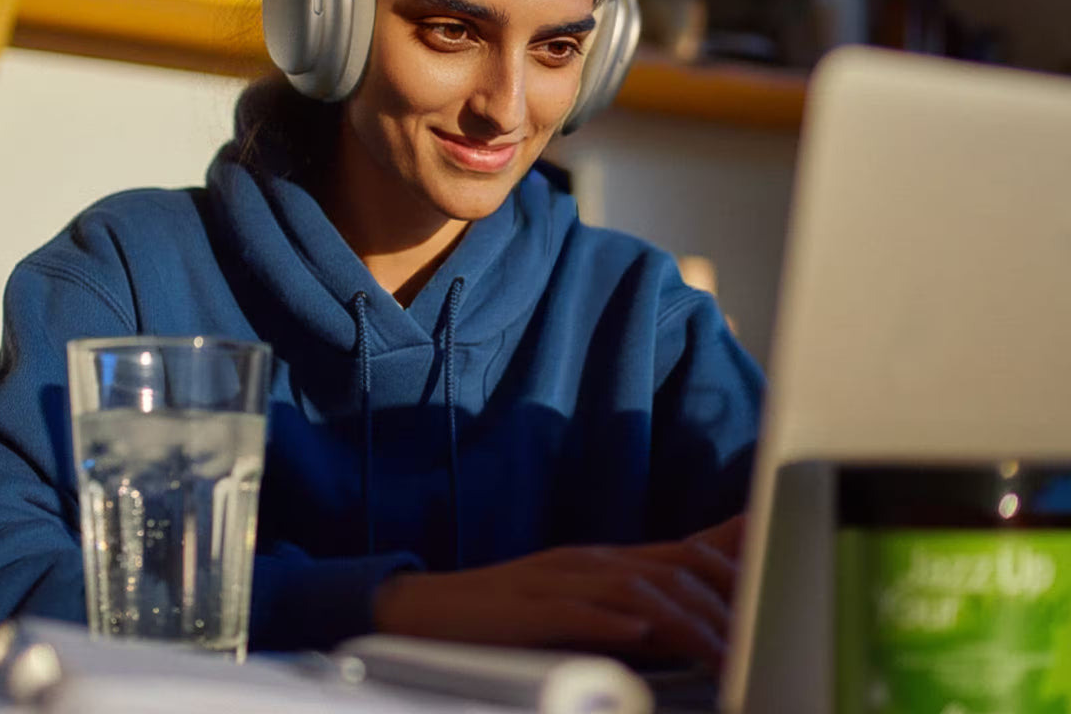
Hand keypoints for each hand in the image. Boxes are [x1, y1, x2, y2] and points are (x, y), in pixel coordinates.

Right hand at [372, 514, 744, 670]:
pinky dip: (615, 618)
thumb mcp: (578, 610)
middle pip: (672, 567)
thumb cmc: (507, 619)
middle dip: (724, 598)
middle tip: (765, 631)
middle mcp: (590, 561)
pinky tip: (642, 631)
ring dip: (686, 621)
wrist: (428, 611)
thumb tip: (678, 629)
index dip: (734, 564)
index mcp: (604, 561)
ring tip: (723, 654)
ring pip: (637, 588)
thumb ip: (628, 613)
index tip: (777, 580)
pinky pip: (578, 608)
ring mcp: (559, 578)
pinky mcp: (529, 605)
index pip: (683, 552)